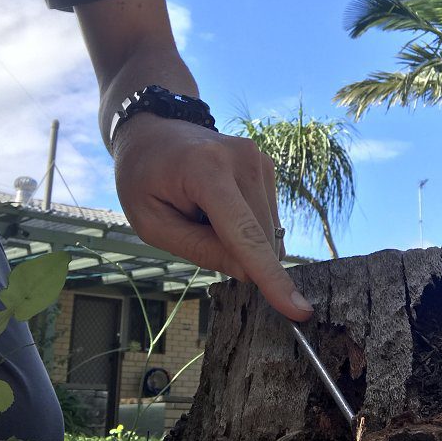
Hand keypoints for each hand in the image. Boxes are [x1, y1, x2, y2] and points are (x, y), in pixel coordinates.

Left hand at [112, 113, 313, 321]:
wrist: (153, 129)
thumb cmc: (143, 178)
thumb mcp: (152, 223)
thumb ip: (198, 250)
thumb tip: (248, 273)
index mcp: (205, 170)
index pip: (245, 234)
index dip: (270, 277)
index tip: (299, 311)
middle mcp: (242, 159)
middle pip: (259, 238)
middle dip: (234, 252)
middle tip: (193, 226)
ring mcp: (259, 159)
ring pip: (267, 231)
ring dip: (239, 238)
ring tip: (202, 209)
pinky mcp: (267, 164)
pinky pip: (267, 216)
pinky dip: (246, 224)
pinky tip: (218, 205)